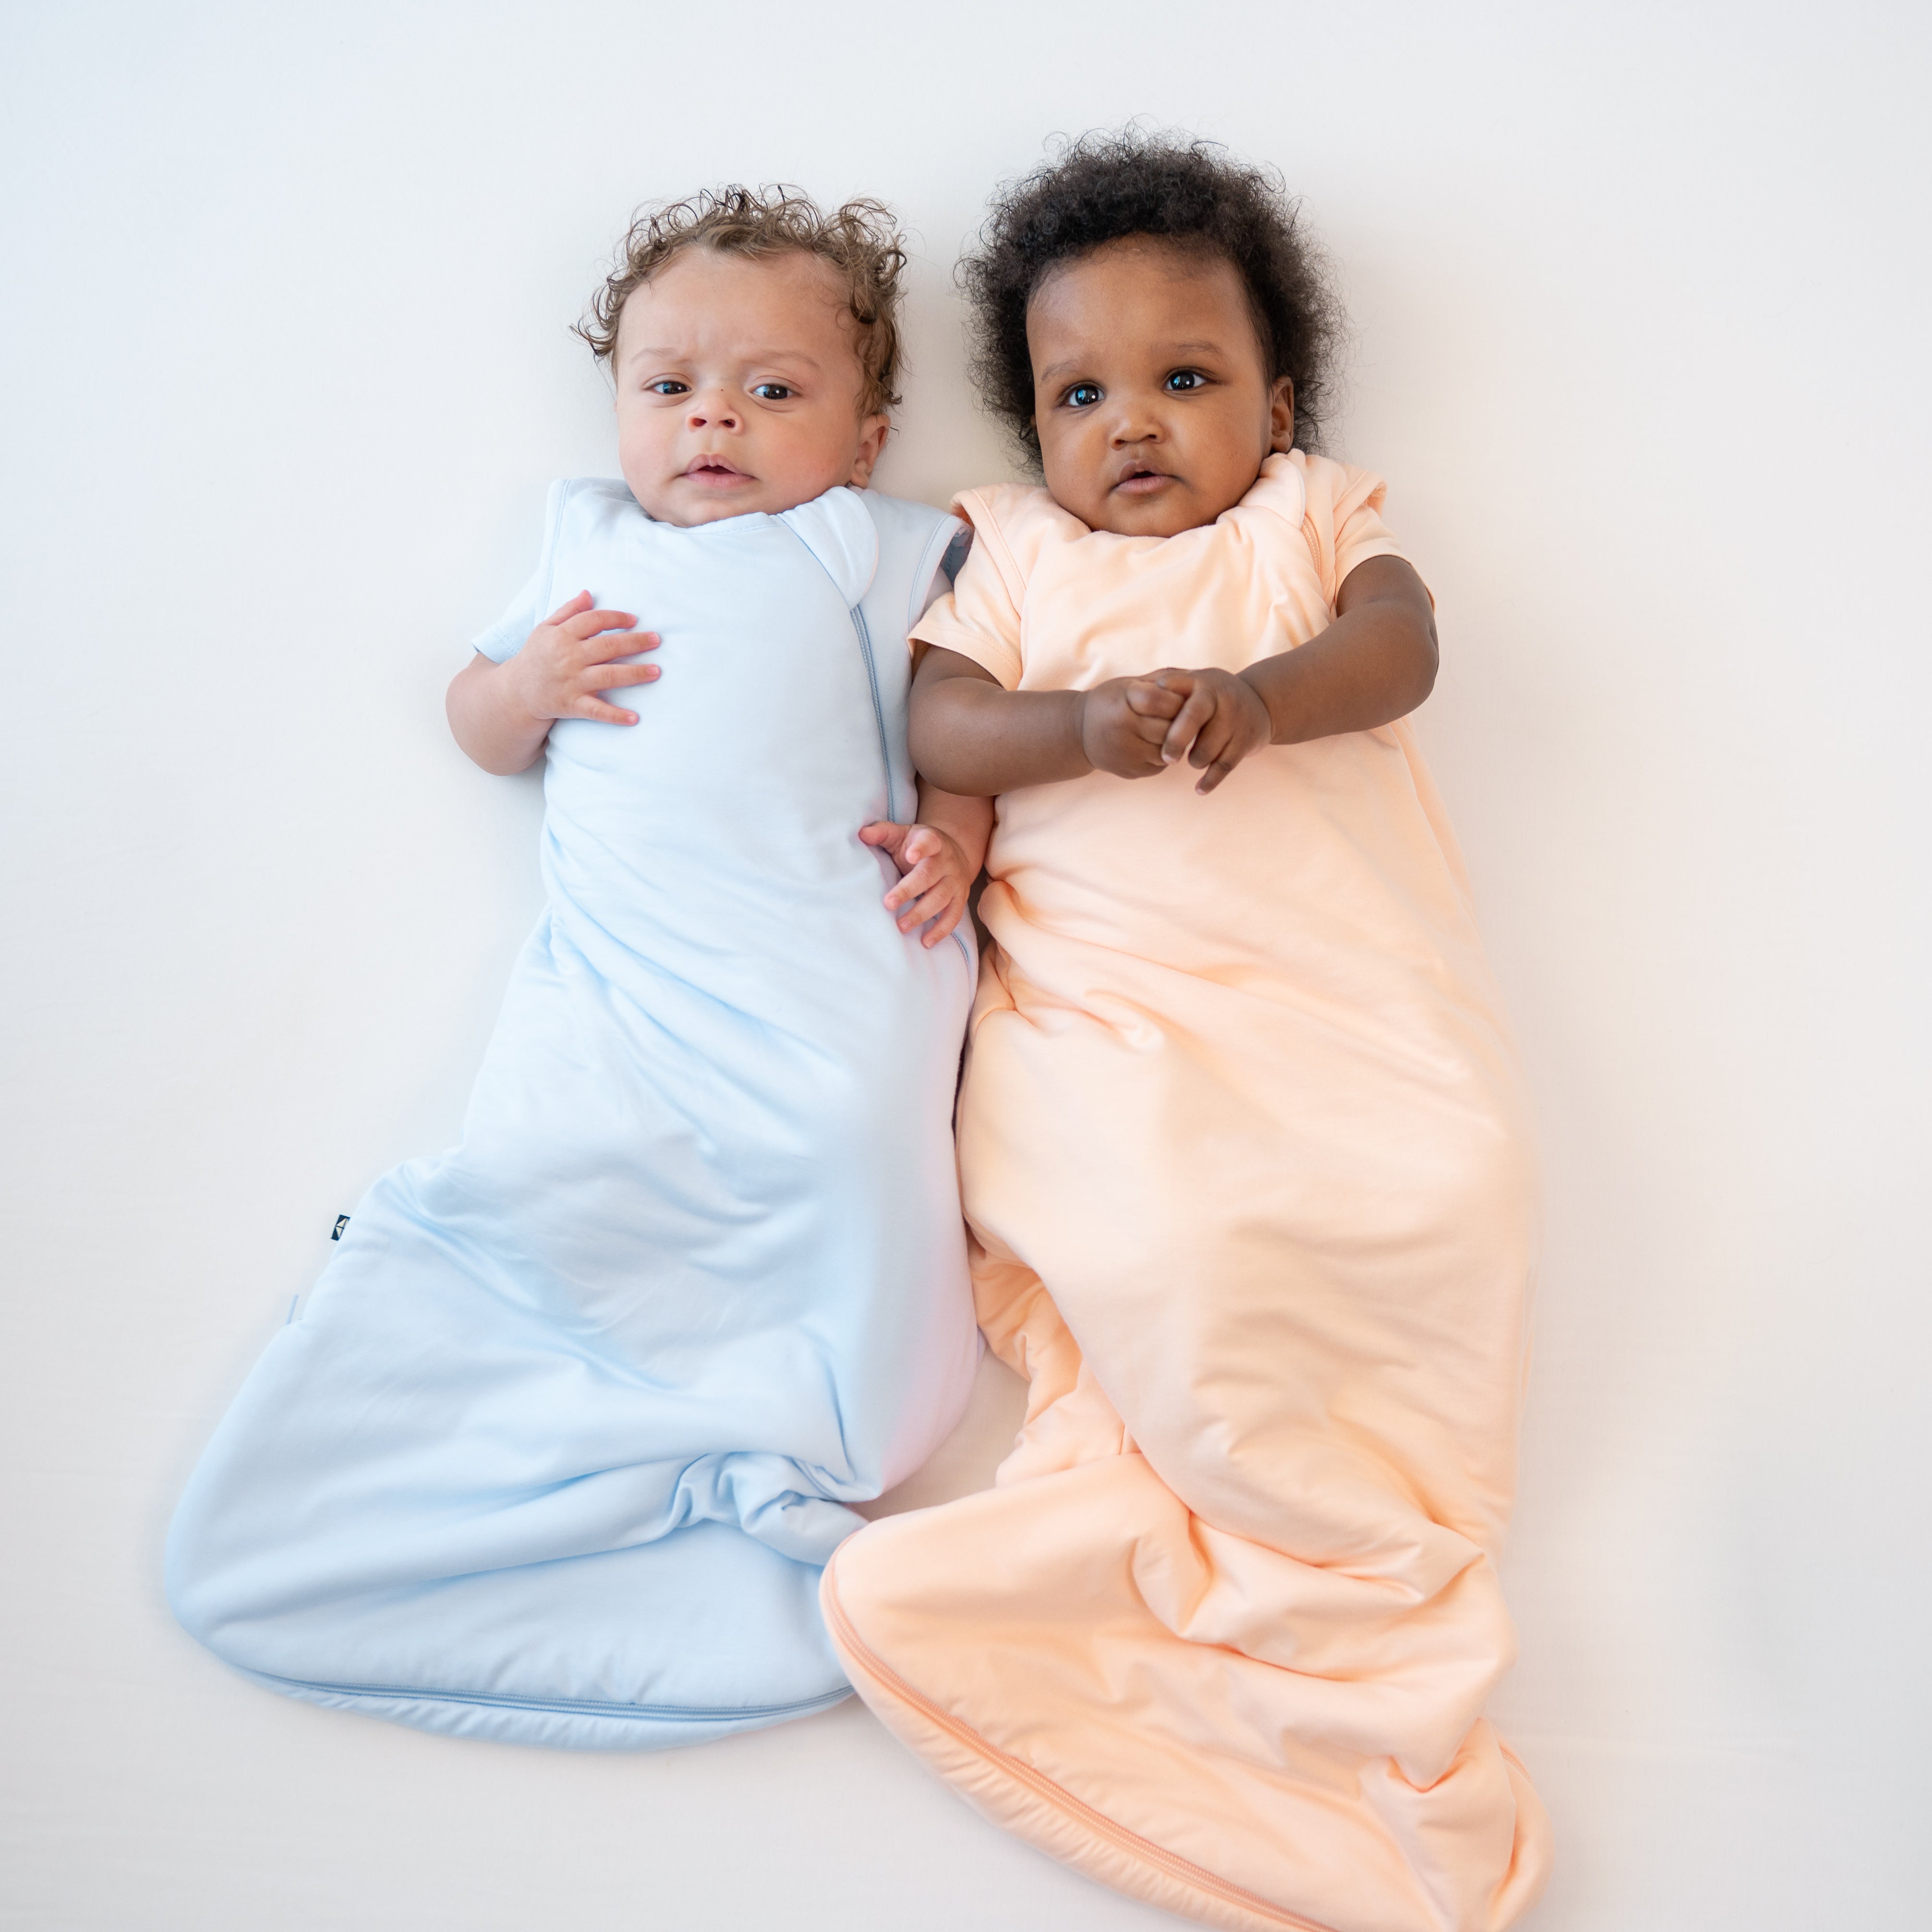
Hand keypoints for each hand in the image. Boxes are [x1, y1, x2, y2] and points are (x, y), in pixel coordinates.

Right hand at [506, 590, 660, 726]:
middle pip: (607, 646)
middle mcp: (568, 657)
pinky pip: (597, 711)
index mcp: (561, 636)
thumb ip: (568, 612)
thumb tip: (589, 594)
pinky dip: (615, 716)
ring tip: (656, 671)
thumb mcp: (545, 629)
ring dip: (634, 674)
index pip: (594, 621)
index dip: (615, 618)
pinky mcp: (572, 705)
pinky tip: (634, 718)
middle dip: (634, 642)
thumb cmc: (536, 657)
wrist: (516, 692)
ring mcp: (571, 682)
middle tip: (657, 640)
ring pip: (608, 676)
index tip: (634, 620)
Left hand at [859, 820, 976, 946]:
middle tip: (889, 903)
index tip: (910, 855)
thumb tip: (861, 834)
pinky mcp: (960, 899)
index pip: (929, 842)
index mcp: (933, 841)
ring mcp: (955, 882)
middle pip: (930, 876)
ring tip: (901, 926)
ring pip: (941, 899)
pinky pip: (953, 916)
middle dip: (909, 890)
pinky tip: (926, 942)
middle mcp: (947, 861)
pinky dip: (941, 930)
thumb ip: (883, 832)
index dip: (921, 848)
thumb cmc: (919, 845)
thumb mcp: (902, 834)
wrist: (955, 853)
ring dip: (921, 914)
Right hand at [1072, 675, 1189, 778]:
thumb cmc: (1110, 702)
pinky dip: (1164, 753)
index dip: (1175, 699)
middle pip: (1168, 728)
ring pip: (1168, 748)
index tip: (1179, 698)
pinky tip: (1155, 743)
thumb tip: (1194, 681)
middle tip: (1180, 716)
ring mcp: (1127, 755)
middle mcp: (1122, 731)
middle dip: (1179, 721)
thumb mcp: (1128, 684)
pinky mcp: (1133, 772)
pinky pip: (1162, 763)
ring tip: (1167, 728)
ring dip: (1174, 739)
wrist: (1079, 734)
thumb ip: (1159, 680)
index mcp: (1121, 704)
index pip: (1161, 701)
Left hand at [1148, 667, 1274, 792]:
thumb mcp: (1194, 682)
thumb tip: (1134, 690)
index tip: (1143, 715)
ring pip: (1208, 748)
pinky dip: (1210, 780)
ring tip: (1192, 761)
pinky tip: (1199, 789)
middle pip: (1193, 717)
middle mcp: (1219, 696)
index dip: (1159, 702)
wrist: (1260, 702)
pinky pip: (1224, 766)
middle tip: (1166, 758)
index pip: (1174, 686)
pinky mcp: (1246, 740)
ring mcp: (1235, 718)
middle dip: (1175, 740)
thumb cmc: (1212, 696)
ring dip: (1195, 760)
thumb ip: (1167, 684)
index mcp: (1200, 681)